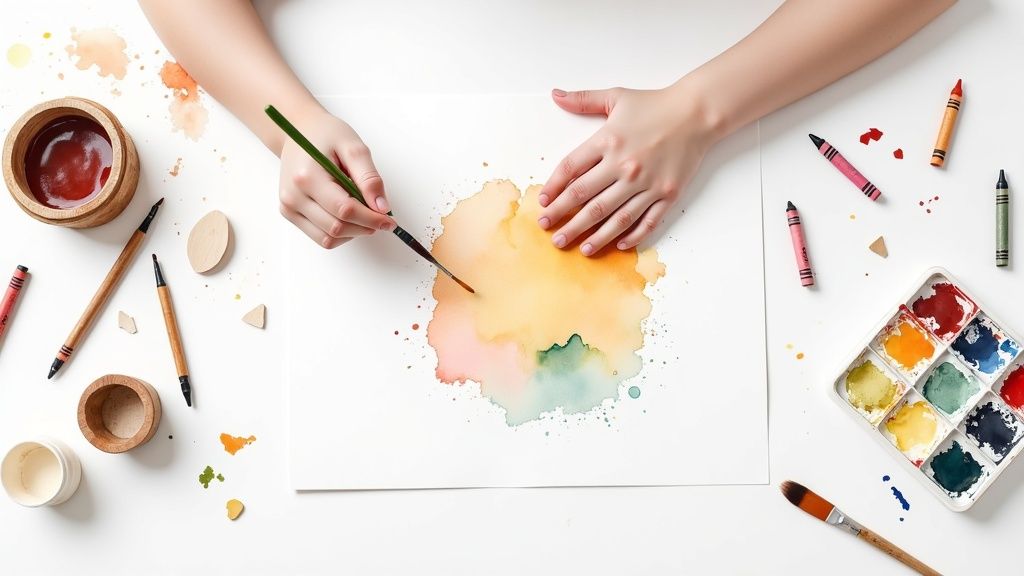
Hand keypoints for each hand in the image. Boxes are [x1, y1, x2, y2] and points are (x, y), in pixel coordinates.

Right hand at [278, 108, 394, 248]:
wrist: (297, 130)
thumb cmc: (325, 135)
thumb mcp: (353, 147)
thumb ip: (369, 177)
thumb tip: (381, 208)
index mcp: (307, 176)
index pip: (344, 210)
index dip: (371, 219)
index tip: (389, 220)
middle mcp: (293, 195)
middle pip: (337, 228)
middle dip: (365, 227)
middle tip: (381, 218)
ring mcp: (289, 207)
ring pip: (328, 238)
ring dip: (353, 232)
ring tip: (364, 214)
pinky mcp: (289, 213)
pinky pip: (320, 237)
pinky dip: (340, 233)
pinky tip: (349, 216)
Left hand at [538, 84, 717, 254]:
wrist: (697, 113)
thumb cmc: (655, 105)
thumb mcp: (616, 96)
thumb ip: (583, 99)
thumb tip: (555, 95)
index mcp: (607, 141)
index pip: (570, 169)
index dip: (553, 188)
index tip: (543, 203)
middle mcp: (624, 165)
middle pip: (586, 199)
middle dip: (564, 219)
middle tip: (549, 231)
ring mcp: (647, 183)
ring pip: (614, 217)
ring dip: (594, 236)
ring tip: (579, 249)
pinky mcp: (667, 194)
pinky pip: (647, 221)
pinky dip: (632, 236)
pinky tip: (618, 245)